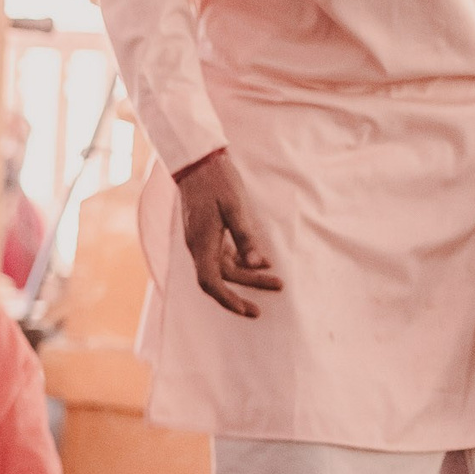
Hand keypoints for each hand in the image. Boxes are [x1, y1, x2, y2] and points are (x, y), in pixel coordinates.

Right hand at [175, 151, 280, 317]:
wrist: (196, 162)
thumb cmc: (217, 182)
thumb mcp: (235, 207)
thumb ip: (246, 237)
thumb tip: (258, 264)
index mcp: (201, 244)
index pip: (212, 283)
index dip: (230, 300)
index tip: (250, 310)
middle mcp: (198, 247)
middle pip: (223, 278)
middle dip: (248, 289)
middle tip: (278, 289)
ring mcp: (201, 241)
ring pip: (225, 268)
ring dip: (249, 276)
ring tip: (276, 279)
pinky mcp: (207, 234)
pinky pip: (224, 256)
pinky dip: (243, 262)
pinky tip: (263, 261)